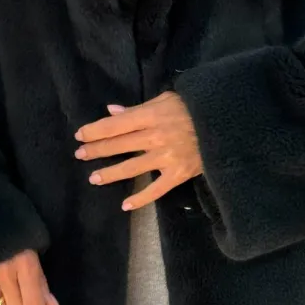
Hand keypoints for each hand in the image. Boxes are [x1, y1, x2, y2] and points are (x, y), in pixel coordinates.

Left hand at [74, 91, 202, 209]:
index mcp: (151, 116)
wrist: (224, 124)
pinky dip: (141, 198)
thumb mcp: (165, 100)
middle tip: (80, 154)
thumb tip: (111, 111)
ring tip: (94, 178)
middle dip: (96, 150)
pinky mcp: (178, 174)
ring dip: (110, 174)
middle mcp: (155, 137)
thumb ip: (137, 108)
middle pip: (119, 145)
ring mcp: (166, 158)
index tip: (80, 135)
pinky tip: (126, 204)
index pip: (115, 125)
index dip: (95, 130)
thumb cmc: (192, 108)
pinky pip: (156, 189)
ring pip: (132, 168)